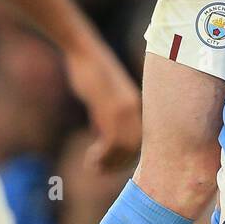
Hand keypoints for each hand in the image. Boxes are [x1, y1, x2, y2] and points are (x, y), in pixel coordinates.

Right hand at [64, 40, 141, 170]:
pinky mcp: (110, 109)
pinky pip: (111, 142)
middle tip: (99, 171)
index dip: (126, 157)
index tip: (110, 166)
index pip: (140, 140)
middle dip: (117, 164)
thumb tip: (103, 138)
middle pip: (134, 147)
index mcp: (135, 105)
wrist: (85, 53)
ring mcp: (123, 109)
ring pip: (124, 148)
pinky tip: (90, 158)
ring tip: (92, 167)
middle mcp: (134, 109)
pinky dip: (101, 156)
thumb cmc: (90, 73)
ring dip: (108, 162)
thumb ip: (106, 117)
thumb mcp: (103, 99)